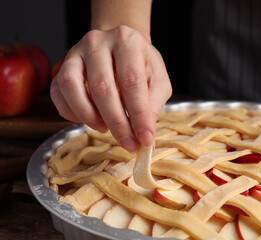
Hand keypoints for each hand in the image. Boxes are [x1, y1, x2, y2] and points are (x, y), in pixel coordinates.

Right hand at [50, 26, 171, 151]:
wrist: (120, 47)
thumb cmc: (141, 65)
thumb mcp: (157, 80)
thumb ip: (153, 104)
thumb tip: (144, 135)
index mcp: (127, 41)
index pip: (132, 81)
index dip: (139, 114)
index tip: (145, 139)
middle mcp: (98, 42)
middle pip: (102, 87)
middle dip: (117, 123)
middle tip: (128, 143)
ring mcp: (76, 52)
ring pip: (72, 87)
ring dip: (89, 116)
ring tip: (105, 128)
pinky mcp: (62, 65)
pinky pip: (57, 92)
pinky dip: (71, 112)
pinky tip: (88, 120)